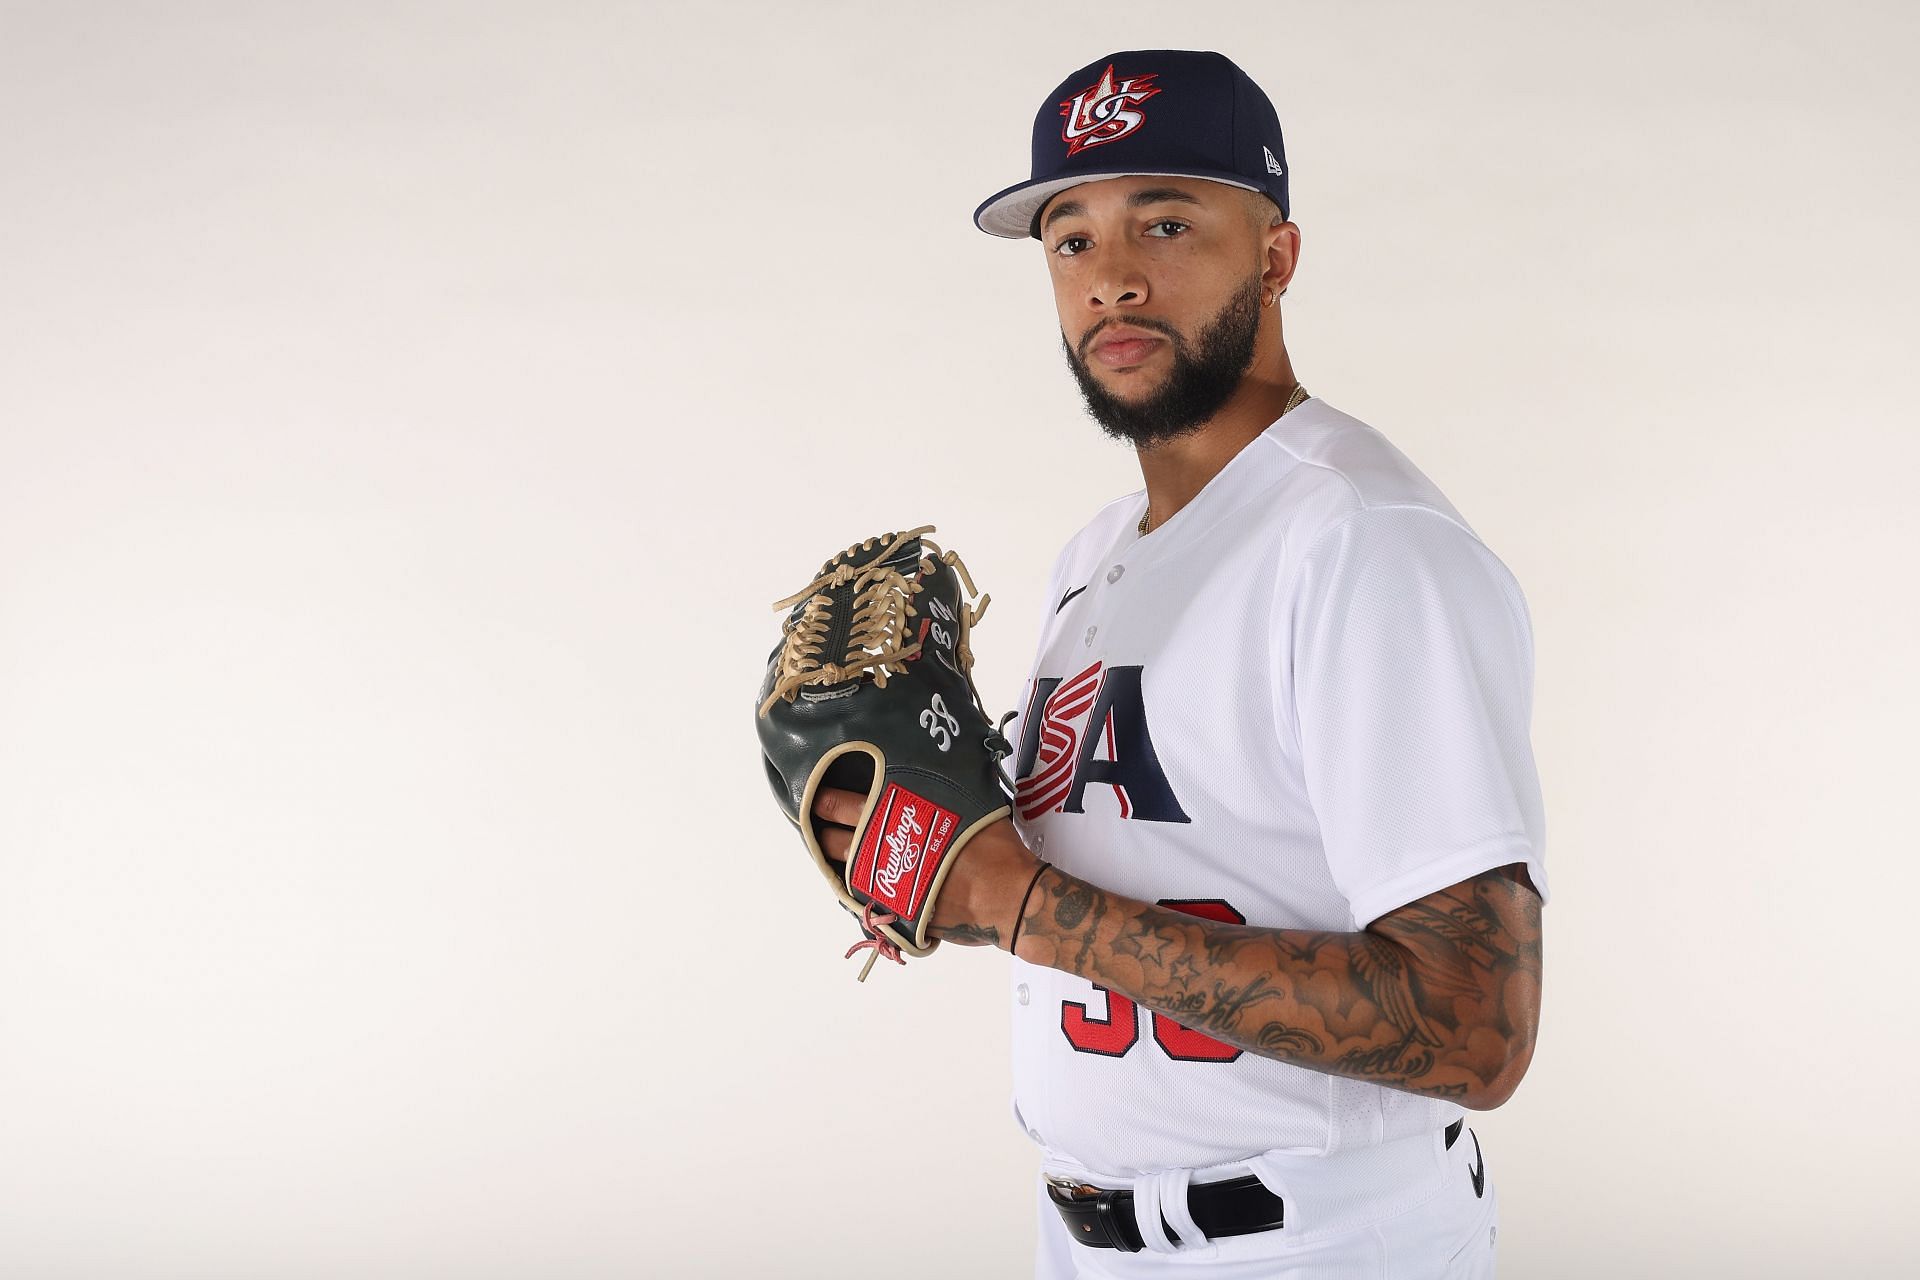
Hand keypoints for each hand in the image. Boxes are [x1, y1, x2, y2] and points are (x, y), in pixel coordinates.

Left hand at [811, 787, 1041, 948]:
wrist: (1006, 896)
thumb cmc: (993, 847)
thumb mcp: (972, 802)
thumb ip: (944, 790)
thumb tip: (941, 774)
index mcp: (898, 818)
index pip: (848, 805)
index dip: (828, 801)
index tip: (816, 795)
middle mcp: (883, 851)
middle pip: (835, 839)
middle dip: (821, 829)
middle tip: (814, 820)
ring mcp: (885, 884)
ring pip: (844, 870)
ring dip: (834, 859)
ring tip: (830, 849)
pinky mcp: (894, 911)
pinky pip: (865, 898)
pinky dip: (858, 888)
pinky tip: (858, 881)